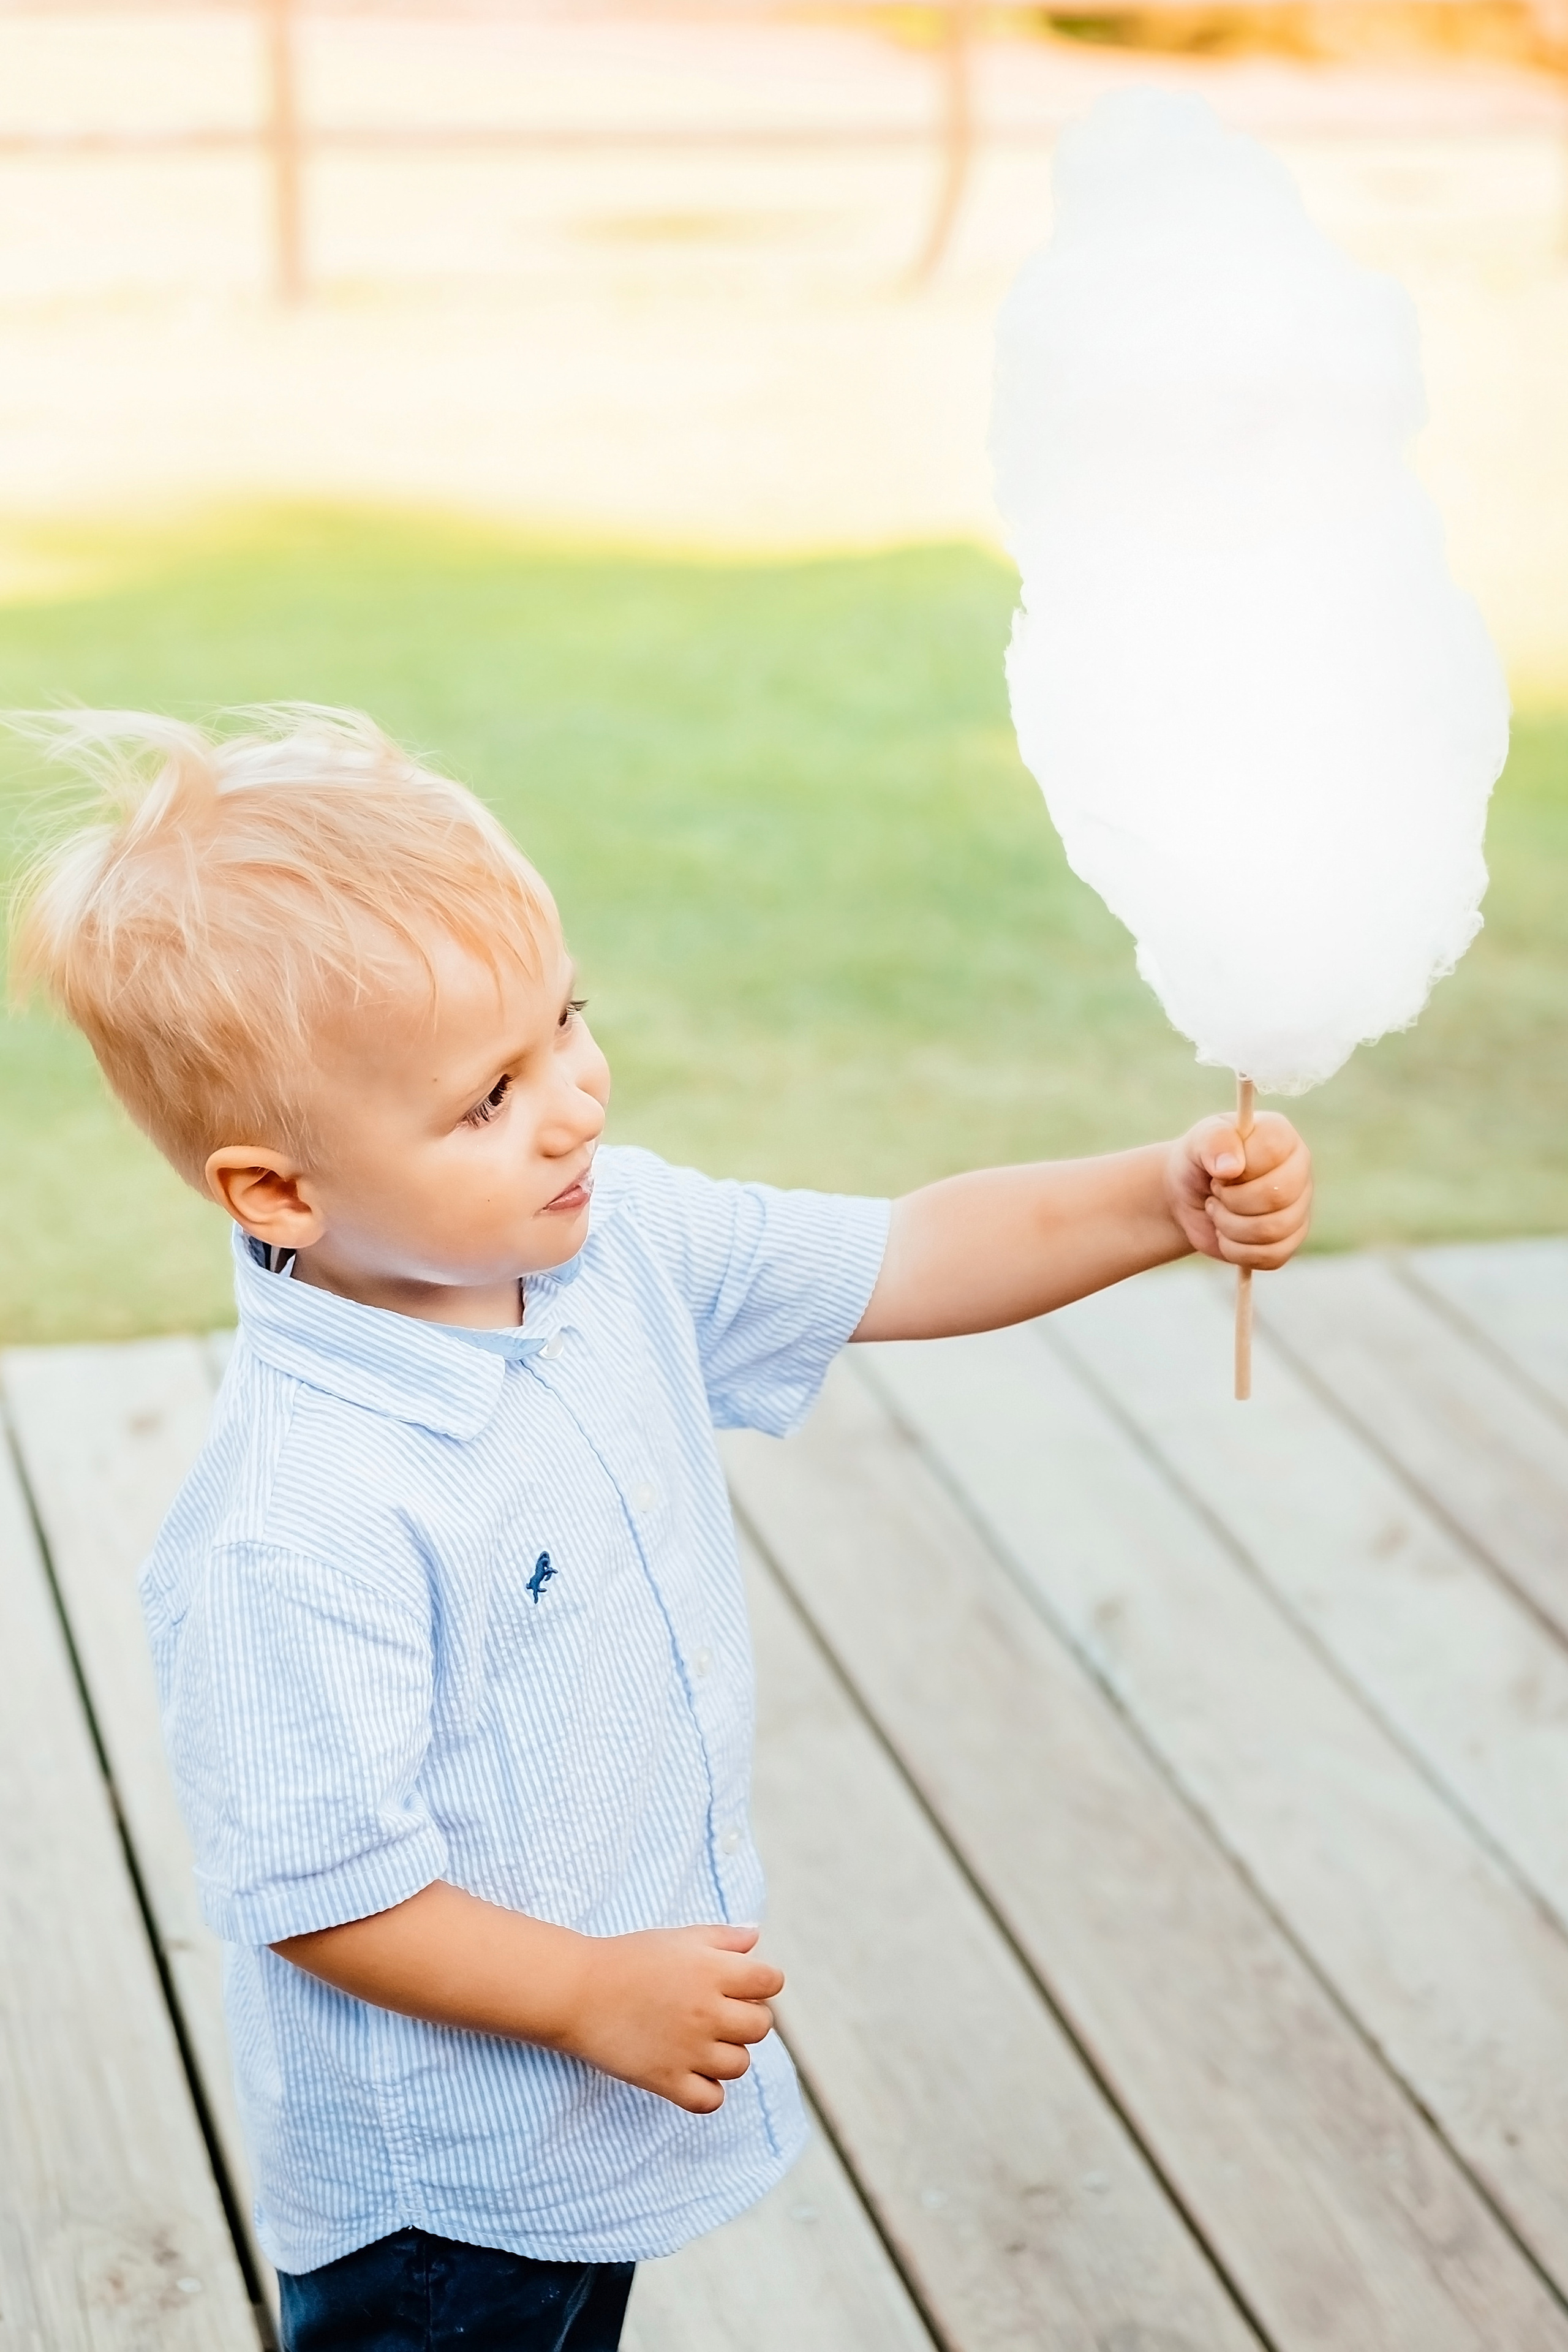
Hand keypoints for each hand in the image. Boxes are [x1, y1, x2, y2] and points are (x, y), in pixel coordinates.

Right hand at [565, 1923, 783, 2113]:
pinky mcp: (667, 2080)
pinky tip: (693, 2071)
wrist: (579, 1991)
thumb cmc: (630, 1958)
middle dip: (749, 2018)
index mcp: (713, 1971)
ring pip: (740, 2065)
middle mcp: (707, 2011)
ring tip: (703, 2041)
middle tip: (722, 2013)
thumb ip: (724, 1938)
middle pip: (761, 2026)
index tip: (744, 1984)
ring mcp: (689, 2050)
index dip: (762, 1982)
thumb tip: (756, 1938)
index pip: (771, 1982)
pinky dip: (708, 2090)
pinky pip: (711, 2100)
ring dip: (728, 2054)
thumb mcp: (680, 1937)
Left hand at [1165, 1110, 1311, 1269]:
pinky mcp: (1288, 1241)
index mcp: (1282, 1136)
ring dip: (1229, 1226)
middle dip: (1232, 1201)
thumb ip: (1213, 1141)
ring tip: (1216, 1210)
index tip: (1218, 1168)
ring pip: (1272, 1230)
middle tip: (1214, 1192)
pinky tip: (1225, 1233)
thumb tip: (1232, 1167)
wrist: (1187, 1196)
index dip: (1238, 1167)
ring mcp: (1298, 1208)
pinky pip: (1271, 1257)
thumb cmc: (1197, 1162)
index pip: (1273, 1152)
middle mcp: (1298, 1170)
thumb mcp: (1197, 1142)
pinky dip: (1235, 1250)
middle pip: (1276, 1196)